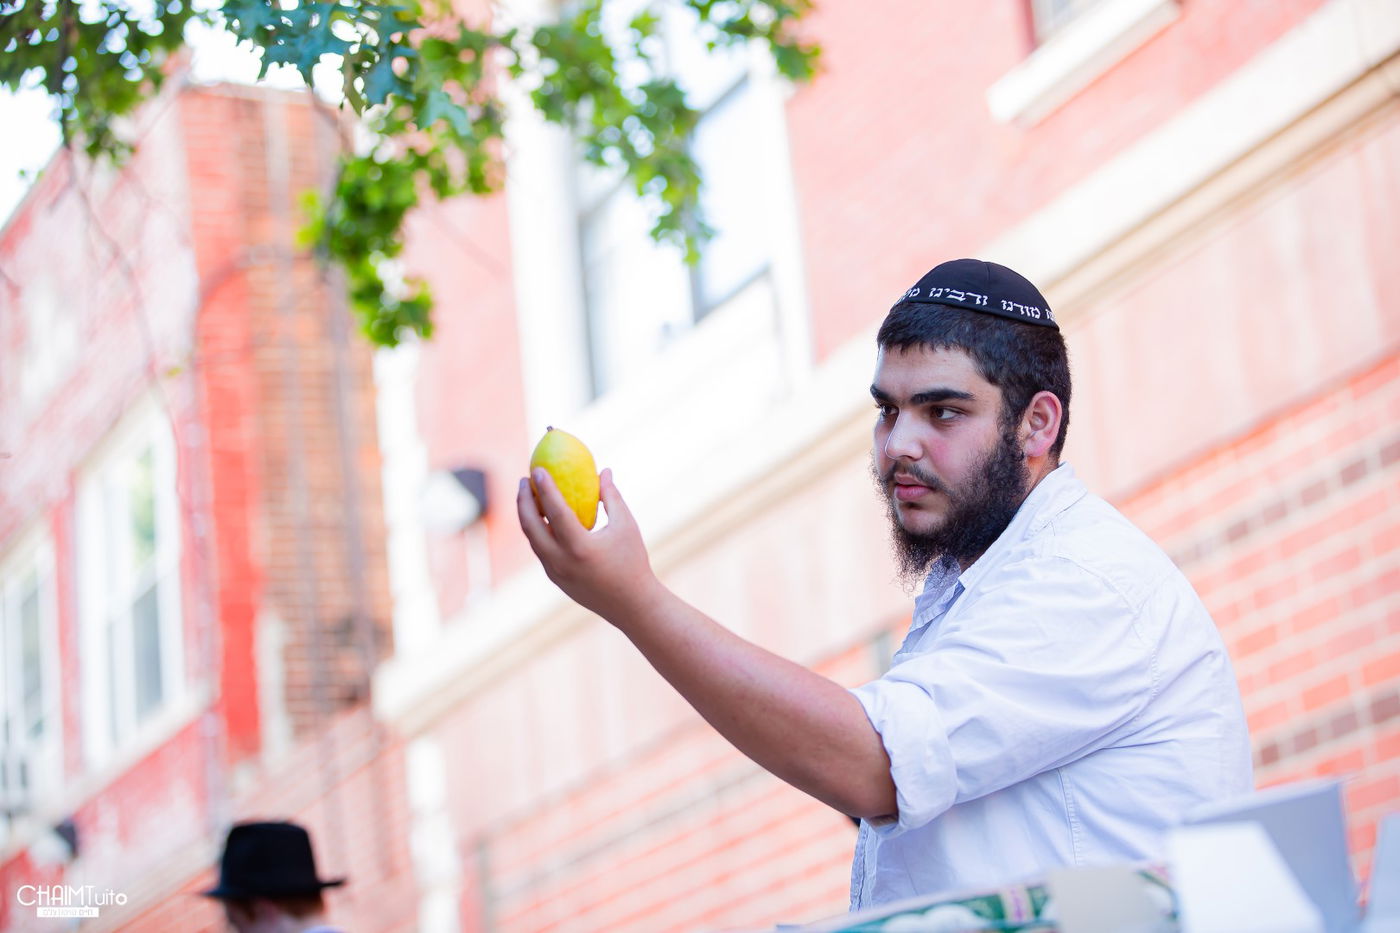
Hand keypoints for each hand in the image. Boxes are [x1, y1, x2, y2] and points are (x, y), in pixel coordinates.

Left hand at [516, 467, 658, 621]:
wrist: (631, 605)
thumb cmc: (633, 561)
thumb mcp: (626, 526)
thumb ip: (611, 497)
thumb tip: (604, 471)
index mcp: (579, 547)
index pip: (555, 511)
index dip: (545, 487)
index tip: (538, 468)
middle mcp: (561, 561)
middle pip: (530, 525)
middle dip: (523, 499)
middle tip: (526, 479)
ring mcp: (554, 572)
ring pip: (532, 538)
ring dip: (526, 514)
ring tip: (529, 494)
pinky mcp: (555, 578)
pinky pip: (540, 549)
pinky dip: (537, 530)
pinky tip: (542, 516)